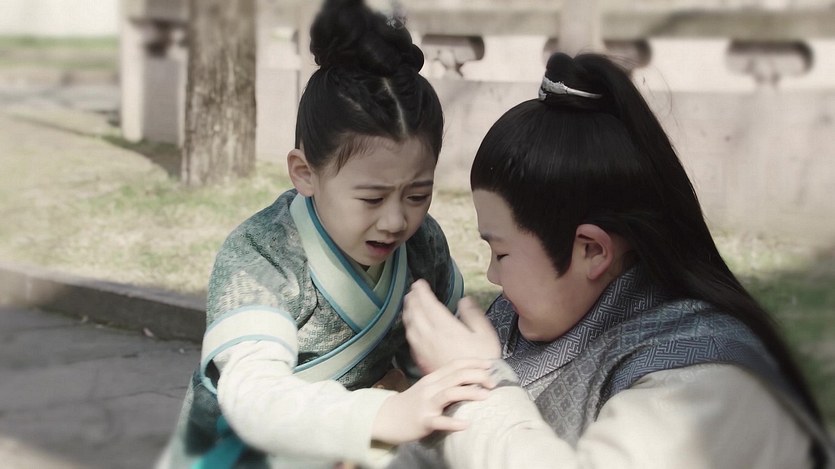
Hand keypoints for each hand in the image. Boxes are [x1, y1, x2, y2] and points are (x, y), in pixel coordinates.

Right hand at [371, 359, 493, 444]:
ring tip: (486, 396)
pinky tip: (466, 424)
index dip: (473, 362)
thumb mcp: (427, 388)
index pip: (455, 365)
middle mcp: (430, 388)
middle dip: (477, 376)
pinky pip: (440, 421)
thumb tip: (468, 381)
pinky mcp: (423, 420)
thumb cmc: (411, 404)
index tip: (489, 364)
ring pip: (449, 394)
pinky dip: (454, 422)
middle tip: (493, 382)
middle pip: (456, 376)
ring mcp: (426, 404)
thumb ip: (444, 383)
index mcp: (432, 378)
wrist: (385, 417)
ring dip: (469, 393)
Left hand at [402, 279, 500, 373]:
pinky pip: (411, 341)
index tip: (419, 283)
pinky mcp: (423, 360)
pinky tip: (411, 328)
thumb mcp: (485, 334)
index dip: (422, 292)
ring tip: (409, 305)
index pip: (429, 304)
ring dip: (408, 313)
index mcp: (446, 328)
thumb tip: (463, 301)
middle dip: (412, 300)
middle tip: (412, 290)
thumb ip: (473, 314)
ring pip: (410, 327)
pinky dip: (409, 329)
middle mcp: (431, 337)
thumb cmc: (483, 360)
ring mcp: (424, 349)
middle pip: (416, 314)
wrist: (474, 388)